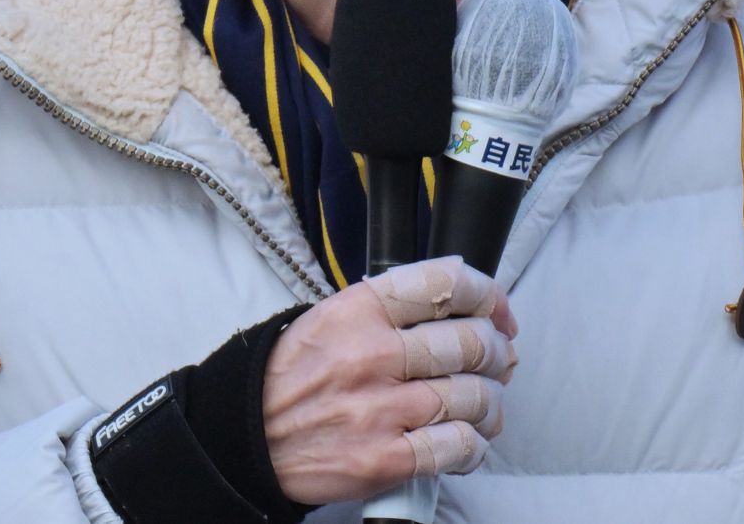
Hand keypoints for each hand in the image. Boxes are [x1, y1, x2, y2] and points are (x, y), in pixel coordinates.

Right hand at [262, 256, 516, 504]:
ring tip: (485, 405)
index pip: (445, 284)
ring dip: (491, 401)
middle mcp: (373, 354)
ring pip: (472, 396)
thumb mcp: (333, 317)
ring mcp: (380, 409)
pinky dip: (474, 444)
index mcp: (360, 310)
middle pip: (470, 342)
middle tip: (497, 360)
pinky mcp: (383, 459)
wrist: (246, 437)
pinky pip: (456, 446)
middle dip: (496, 351)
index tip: (496, 311)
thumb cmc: (294, 376)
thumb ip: (395, 306)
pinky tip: (468, 439)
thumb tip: (465, 304)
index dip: (487, 294)